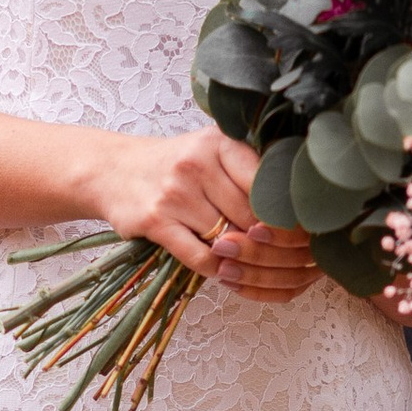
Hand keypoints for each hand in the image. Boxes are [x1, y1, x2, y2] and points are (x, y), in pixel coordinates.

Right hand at [81, 125, 309, 291]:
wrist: (112, 170)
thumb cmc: (175, 166)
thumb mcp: (212, 153)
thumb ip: (250, 173)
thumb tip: (299, 215)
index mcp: (220, 142)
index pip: (268, 186)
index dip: (286, 216)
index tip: (299, 234)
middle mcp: (197, 162)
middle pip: (251, 216)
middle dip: (264, 241)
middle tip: (276, 256)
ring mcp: (175, 192)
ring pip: (228, 239)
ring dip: (240, 256)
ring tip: (246, 259)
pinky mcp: (155, 221)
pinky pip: (200, 257)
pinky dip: (217, 268)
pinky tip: (222, 267)